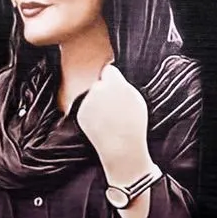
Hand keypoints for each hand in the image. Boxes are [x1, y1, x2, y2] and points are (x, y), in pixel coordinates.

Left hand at [76, 64, 152, 182]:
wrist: (121, 147)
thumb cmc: (133, 124)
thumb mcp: (136, 99)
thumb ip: (123, 85)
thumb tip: (113, 77)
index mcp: (114, 83)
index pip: (108, 70)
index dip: (112, 78)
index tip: (114, 85)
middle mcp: (98, 89)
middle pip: (99, 84)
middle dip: (104, 91)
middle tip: (113, 106)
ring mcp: (87, 101)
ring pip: (91, 97)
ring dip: (97, 103)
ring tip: (109, 118)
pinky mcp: (80, 113)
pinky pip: (86, 108)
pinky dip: (91, 114)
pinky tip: (101, 124)